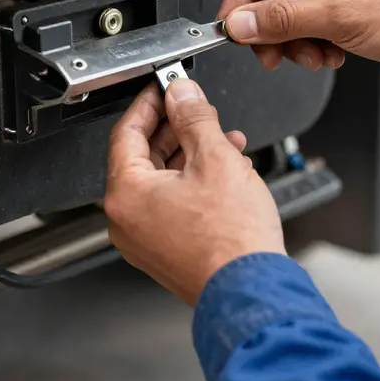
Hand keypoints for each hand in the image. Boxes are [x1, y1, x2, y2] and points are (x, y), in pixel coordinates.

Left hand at [105, 79, 285, 305]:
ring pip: (163, 179)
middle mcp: (127, 220)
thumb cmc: (232, 240)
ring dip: (193, 153)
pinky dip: (195, 181)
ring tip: (225, 140)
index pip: (127, 132)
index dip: (149, 103)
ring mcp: (145, 238)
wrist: (252, 291)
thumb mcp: (214, 158)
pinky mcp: (165, 249)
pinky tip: (227, 170)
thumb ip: (193, 118)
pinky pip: (172, 202)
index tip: (163, 88)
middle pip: (144, 156)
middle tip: (197, 109)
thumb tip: (182, 94)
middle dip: (178, 129)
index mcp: (127, 194)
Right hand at [217, 0, 379, 83]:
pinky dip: (313, 46)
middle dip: (273, 28)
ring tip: (313, 56)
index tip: (231, 26)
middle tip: (268, 53)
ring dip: (295, 42)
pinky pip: (310, 27)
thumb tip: (242, 23)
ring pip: (291, 15)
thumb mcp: (339, 16)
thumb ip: (282, 20)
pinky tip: (330, 55)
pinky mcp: (346, 10)